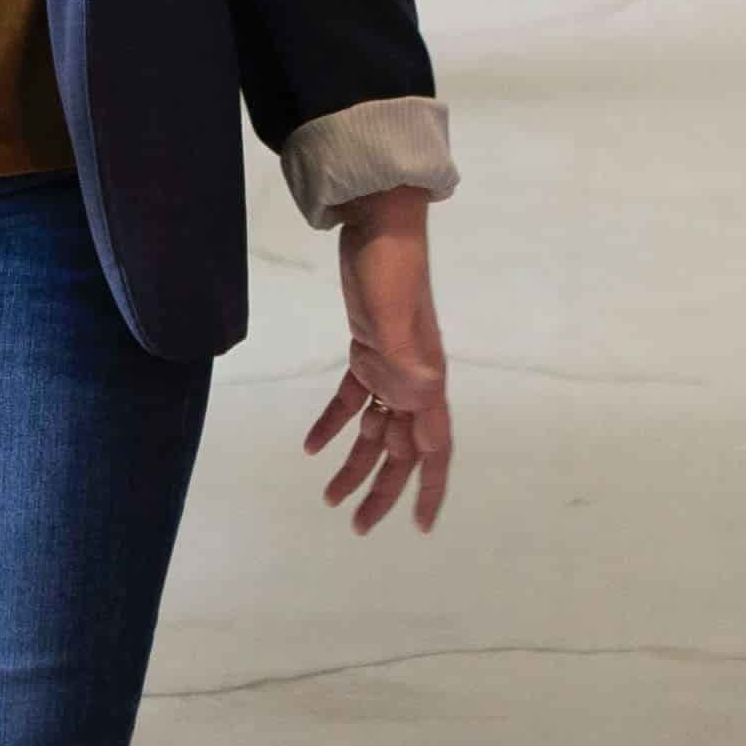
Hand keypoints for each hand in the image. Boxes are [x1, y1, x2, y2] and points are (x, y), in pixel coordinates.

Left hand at [302, 195, 451, 533]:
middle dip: (383, 490)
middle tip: (357, 526)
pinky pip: (353, 398)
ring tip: (328, 497)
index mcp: (426, 379)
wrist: (379, 219)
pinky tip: (311, 445)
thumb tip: (419, 399)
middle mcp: (414, 379)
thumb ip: (403, 357)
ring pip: (376, 429)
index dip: (430, 489)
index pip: (434, 448)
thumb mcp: (392, 312)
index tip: (420, 526)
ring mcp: (392, 364)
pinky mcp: (368, 348)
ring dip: (355, 464)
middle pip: (401, 450)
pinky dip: (334, 423)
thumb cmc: (389, 264)